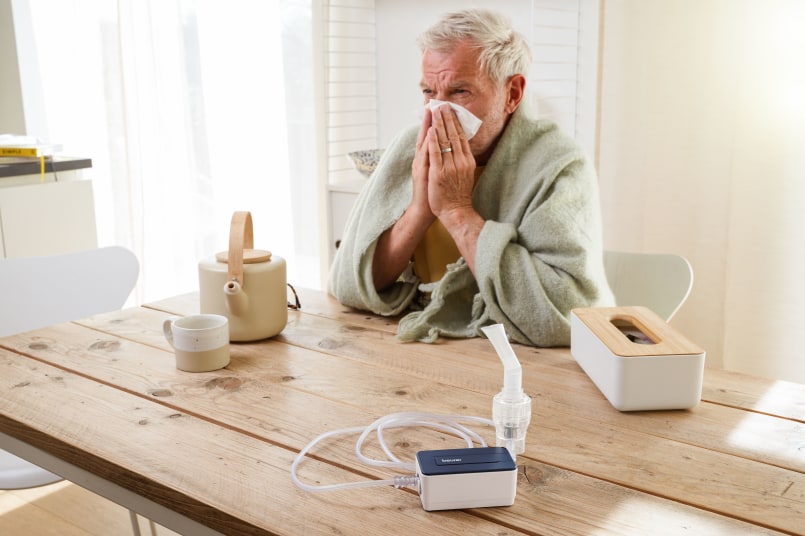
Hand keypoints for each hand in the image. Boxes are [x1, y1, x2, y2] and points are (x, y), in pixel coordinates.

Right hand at [410, 107, 435, 222]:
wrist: (425, 210)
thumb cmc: (433, 193)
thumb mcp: (435, 173)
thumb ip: (438, 160)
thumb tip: (446, 149)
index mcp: (425, 159)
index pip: (429, 137)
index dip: (432, 123)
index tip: (436, 109)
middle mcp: (421, 160)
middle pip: (426, 136)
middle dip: (431, 119)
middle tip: (435, 104)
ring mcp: (421, 165)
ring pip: (425, 142)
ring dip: (429, 126)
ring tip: (432, 112)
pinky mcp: (423, 172)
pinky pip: (426, 155)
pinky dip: (428, 143)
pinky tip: (430, 132)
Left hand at [426, 104, 475, 217]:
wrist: (455, 211)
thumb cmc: (458, 194)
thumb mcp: (465, 173)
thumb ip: (463, 159)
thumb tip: (461, 146)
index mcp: (467, 160)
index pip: (461, 136)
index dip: (456, 122)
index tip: (451, 110)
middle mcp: (460, 161)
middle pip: (454, 135)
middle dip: (448, 118)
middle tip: (443, 104)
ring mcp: (450, 166)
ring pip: (445, 141)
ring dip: (440, 124)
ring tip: (436, 111)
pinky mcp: (439, 173)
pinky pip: (436, 153)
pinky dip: (433, 140)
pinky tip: (431, 129)